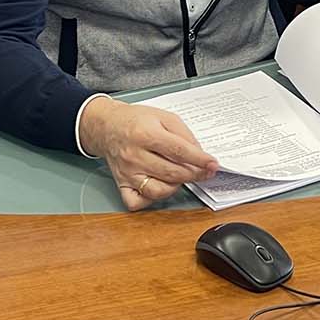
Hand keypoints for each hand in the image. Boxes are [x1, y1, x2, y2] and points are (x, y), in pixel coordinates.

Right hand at [79, 98, 218, 210]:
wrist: (107, 126)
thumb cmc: (136, 120)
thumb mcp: (164, 116)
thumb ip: (183, 134)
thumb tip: (199, 154)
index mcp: (145, 134)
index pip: (178, 151)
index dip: (200, 159)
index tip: (213, 164)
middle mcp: (134, 155)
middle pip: (171, 173)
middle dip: (194, 174)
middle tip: (205, 171)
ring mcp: (127, 173)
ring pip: (157, 191)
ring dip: (176, 186)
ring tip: (181, 176)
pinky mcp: (121, 184)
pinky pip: (137, 202)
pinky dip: (151, 199)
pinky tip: (160, 186)